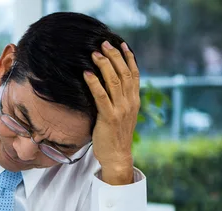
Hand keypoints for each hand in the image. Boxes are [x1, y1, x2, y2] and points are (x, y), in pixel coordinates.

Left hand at [83, 41, 139, 184]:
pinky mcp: (109, 117)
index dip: (128, 58)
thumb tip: (108, 87)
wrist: (117, 156)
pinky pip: (101, 96)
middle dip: (114, 56)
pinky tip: (87, 73)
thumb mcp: (120, 115)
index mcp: (134, 101)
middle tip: (104, 43)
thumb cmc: (114, 136)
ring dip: (104, 65)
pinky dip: (94, 83)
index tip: (121, 44)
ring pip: (114, 81)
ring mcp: (121, 109)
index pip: (134, 74)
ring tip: (95, 53)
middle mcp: (130, 102)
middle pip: (124, 73)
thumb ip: (117, 101)